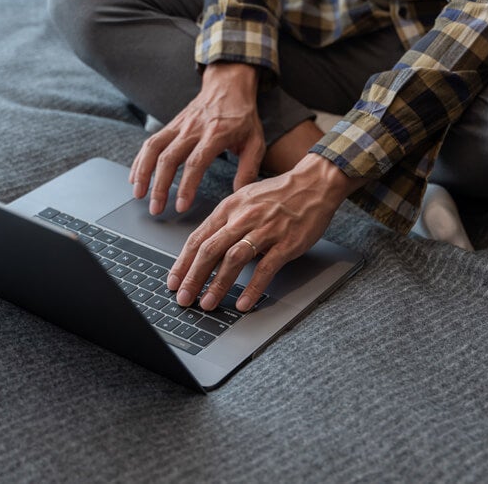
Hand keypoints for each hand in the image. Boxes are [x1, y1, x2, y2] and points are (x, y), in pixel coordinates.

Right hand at [129, 62, 262, 214]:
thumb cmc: (243, 117)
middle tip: (156, 209)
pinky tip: (135, 177)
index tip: (180, 206)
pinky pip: (151, 142)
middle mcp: (193, 129)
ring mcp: (179, 126)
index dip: (186, 186)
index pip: (196, 163)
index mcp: (215, 134)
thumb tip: (239, 194)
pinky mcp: (171, 125)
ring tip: (139, 195)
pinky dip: (140, 160)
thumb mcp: (255, 142)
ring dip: (143, 173)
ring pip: (154, 149)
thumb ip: (248, 169)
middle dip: (160, 186)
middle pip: (169, 159)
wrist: (228, 86)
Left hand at [166, 154, 365, 311]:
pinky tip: (243, 303)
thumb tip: (207, 249)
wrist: (314, 183)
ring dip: (217, 284)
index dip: (182, 263)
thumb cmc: (279, 194)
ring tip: (207, 303)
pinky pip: (265, 268)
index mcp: (229, 208)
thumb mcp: (245, 199)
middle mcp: (243, 218)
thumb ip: (226, 222)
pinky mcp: (286, 243)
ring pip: (233, 260)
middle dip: (193, 277)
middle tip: (184, 298)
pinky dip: (252, 288)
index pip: (198, 238)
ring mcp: (265, 230)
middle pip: (210, 250)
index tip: (173, 282)